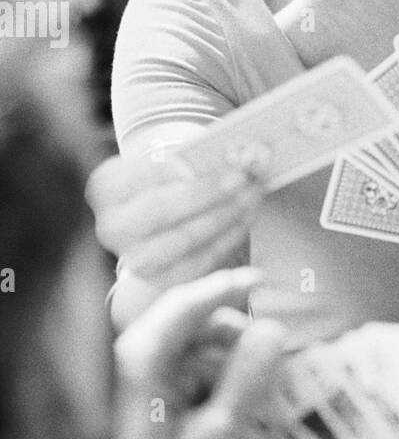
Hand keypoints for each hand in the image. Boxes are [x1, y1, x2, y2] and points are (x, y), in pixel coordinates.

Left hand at [83, 268, 285, 438]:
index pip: (188, 304)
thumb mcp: (222, 432)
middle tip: (274, 343)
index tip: (264, 282)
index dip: (227, 286)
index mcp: (147, 361)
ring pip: (198, 342)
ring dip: (232, 353)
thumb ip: (248, 375)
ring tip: (264, 382)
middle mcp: (140, 360)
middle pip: (194, 318)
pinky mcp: (158, 394)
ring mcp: (147, 377)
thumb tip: (274, 329)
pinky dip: (223, 372)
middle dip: (235, 328)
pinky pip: (196, 365)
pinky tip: (245, 398)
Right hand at [86, 147, 264, 287]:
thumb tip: (237, 159)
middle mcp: (111, 227)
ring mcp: (132, 258)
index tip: (226, 162)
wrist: (158, 219)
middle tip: (245, 180)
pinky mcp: (159, 280)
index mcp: (105, 187)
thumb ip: (195, 159)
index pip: (149, 174)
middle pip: (161, 209)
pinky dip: (227, 240)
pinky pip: (198, 262)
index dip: (187, 171)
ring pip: (183, 239)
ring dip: (225, 217)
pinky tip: (246, 220)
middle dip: (209, 194)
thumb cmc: (169, 181)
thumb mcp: (170, 161)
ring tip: (253, 196)